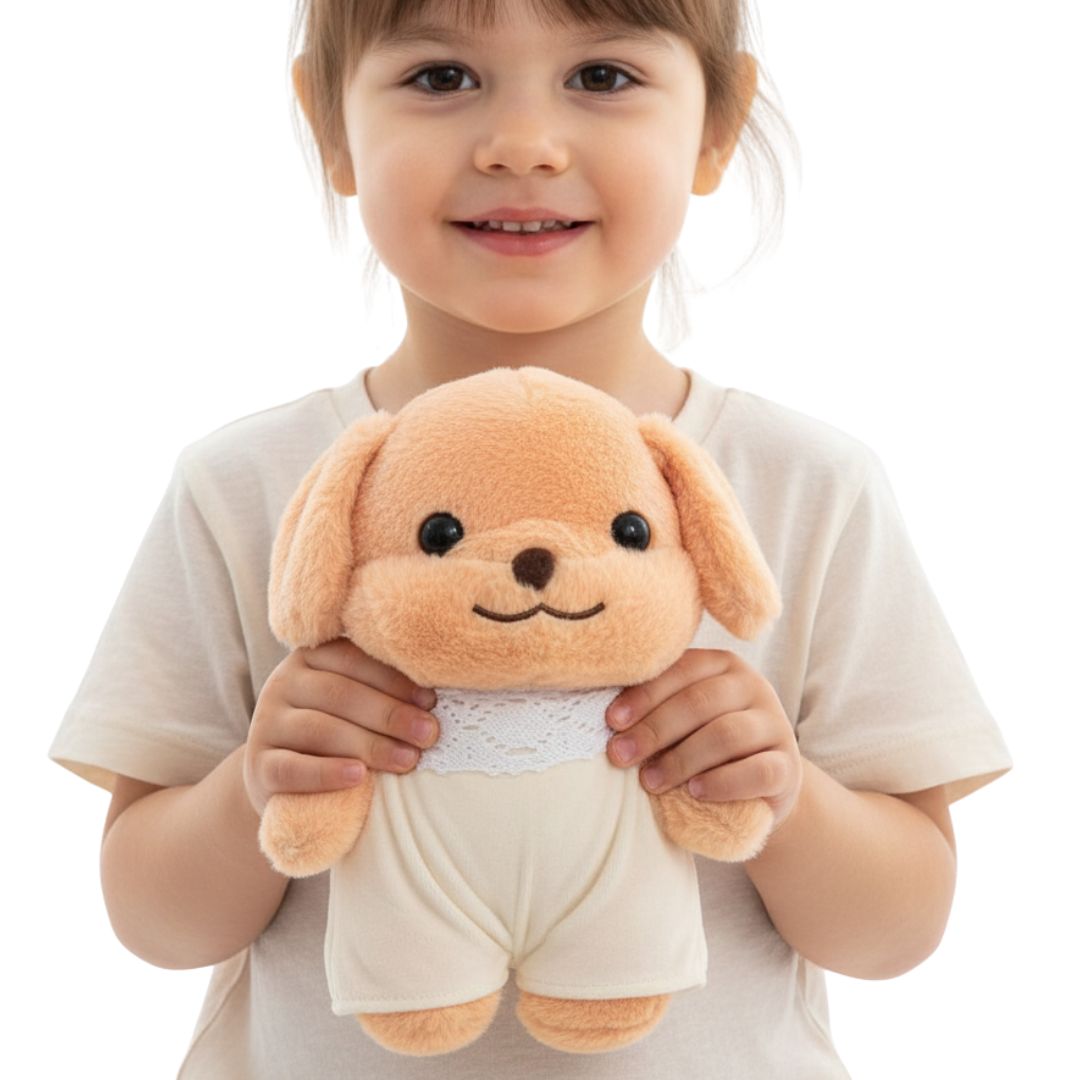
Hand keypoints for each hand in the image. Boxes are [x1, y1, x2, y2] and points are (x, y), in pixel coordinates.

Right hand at [243, 638, 439, 816]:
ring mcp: (266, 723)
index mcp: (312, 657)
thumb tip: (439, 695)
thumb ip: (383, 690)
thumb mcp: (356, 705)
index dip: (395, 679)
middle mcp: (284, 683)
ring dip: (369, 744)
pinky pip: (291, 767)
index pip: (354, 660)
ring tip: (407, 759)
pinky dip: (326, 772)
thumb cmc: (340, 734)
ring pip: (319, 729)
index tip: (432, 700)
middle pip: (340, 694)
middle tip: (429, 734)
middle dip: (391, 714)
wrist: (284, 782)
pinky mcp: (258, 765)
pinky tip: (358, 777)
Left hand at [606, 648, 803, 832]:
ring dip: (682, 759)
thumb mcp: (680, 722)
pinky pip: (758, 771)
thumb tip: (606, 720)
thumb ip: (655, 710)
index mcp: (721, 665)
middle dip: (654, 730)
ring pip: (726, 734)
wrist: (756, 790)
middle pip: (700, 702)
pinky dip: (723, 782)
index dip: (644, 695)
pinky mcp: (789, 766)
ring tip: (650, 781)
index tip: (611, 722)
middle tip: (620, 756)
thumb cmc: (702, 748)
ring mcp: (775, 724)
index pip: (680, 670)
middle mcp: (752, 686)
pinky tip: (696, 792)